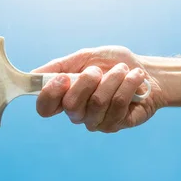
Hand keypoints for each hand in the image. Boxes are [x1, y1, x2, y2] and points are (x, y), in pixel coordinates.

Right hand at [31, 46, 164, 132]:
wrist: (146, 71)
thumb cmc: (113, 63)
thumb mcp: (85, 57)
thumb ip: (59, 66)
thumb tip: (34, 74)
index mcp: (65, 96)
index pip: (45, 108)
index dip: (49, 96)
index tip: (63, 79)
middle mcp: (78, 113)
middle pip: (71, 105)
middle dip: (88, 81)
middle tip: (99, 70)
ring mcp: (97, 121)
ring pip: (97, 103)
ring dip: (112, 79)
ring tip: (122, 70)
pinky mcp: (117, 124)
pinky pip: (118, 105)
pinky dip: (128, 85)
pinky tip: (135, 78)